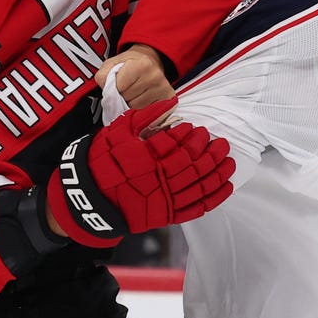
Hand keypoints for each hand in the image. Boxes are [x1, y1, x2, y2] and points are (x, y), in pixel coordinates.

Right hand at [46, 98, 233, 247]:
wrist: (90, 198)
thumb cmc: (102, 161)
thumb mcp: (117, 131)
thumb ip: (145, 116)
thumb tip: (171, 102)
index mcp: (147, 156)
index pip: (177, 144)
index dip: (191, 136)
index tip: (197, 128)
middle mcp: (159, 178)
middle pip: (194, 163)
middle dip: (210, 151)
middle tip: (219, 142)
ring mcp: (165, 199)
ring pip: (200, 184)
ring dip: (217, 172)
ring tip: (228, 161)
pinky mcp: (168, 215)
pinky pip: (197, 207)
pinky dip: (214, 197)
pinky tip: (225, 186)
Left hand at [95, 45, 174, 109]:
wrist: (150, 60)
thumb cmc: (129, 63)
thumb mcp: (112, 63)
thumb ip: (103, 76)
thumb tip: (108, 95)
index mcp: (142, 64)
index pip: (119, 87)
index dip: (114, 88)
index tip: (118, 82)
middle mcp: (155, 76)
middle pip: (128, 99)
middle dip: (123, 96)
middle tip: (127, 87)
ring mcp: (163, 89)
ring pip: (136, 108)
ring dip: (131, 104)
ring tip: (134, 93)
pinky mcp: (169, 99)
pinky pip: (146, 112)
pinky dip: (141, 109)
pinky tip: (142, 98)